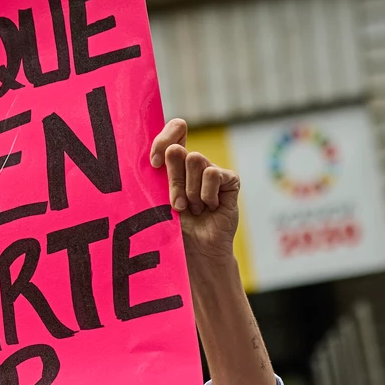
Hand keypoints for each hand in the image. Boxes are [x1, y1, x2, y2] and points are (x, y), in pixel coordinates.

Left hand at [151, 118, 240, 263]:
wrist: (196, 253)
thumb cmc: (173, 230)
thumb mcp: (158, 200)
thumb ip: (159, 175)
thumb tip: (168, 151)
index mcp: (174, 163)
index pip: (174, 130)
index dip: (163, 140)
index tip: (154, 164)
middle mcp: (194, 164)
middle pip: (178, 150)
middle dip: (173, 180)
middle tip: (177, 204)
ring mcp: (212, 171)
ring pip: (196, 160)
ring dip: (190, 191)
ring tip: (194, 209)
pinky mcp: (229, 180)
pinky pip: (212, 174)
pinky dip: (206, 195)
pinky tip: (210, 208)